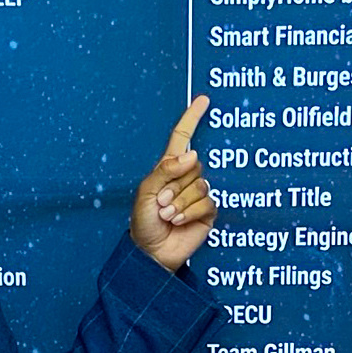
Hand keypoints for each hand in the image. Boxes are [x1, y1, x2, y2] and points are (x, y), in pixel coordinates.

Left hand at [131, 97, 216, 271]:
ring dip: (181, 202)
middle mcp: (185, 178)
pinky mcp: (207, 211)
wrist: (152, 252)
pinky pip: (206, 202)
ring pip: (199, 185)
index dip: (192, 118)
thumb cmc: (143, 222)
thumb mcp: (147, 192)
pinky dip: (191, 212)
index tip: (204, 100)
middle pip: (193, 165)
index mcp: (168, 168)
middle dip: (175, 185)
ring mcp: (197, 194)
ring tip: (168, 215)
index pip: (182, 138)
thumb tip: (192, 155)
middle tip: (162, 202)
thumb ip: (166, 170)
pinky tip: (179, 221)